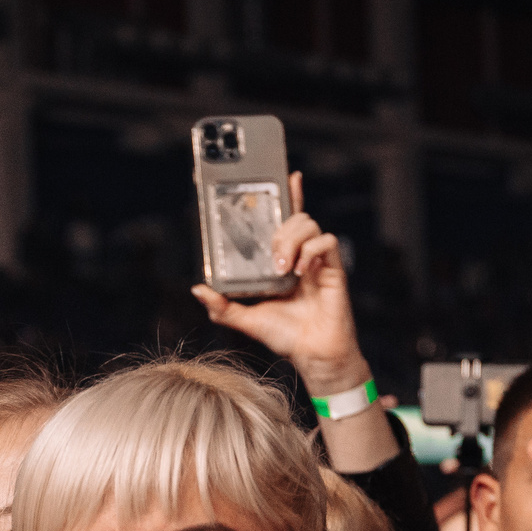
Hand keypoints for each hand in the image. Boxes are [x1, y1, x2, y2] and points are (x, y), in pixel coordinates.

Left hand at [191, 173, 369, 397]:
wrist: (312, 355)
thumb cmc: (285, 336)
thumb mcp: (245, 319)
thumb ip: (221, 307)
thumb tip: (197, 289)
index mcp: (284, 259)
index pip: (287, 218)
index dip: (290, 194)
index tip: (286, 175)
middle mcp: (302, 255)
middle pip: (296, 217)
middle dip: (280, 230)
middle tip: (272, 260)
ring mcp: (318, 260)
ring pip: (309, 224)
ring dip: (291, 241)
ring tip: (284, 269)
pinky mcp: (333, 269)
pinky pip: (326, 241)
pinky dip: (310, 252)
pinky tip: (301, 272)